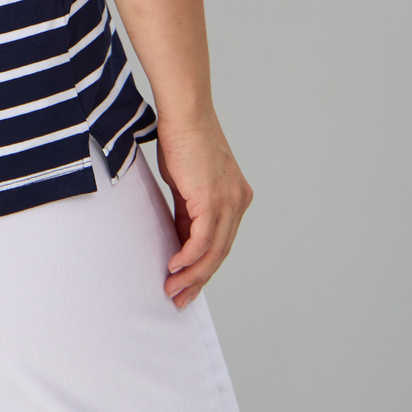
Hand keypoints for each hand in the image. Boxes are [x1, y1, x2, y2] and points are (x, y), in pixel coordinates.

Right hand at [155, 114, 252, 309]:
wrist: (185, 114)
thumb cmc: (183, 139)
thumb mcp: (187, 182)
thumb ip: (188, 211)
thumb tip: (182, 239)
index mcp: (236, 197)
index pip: (221, 240)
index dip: (204, 265)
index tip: (187, 281)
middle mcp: (238, 202)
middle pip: (220, 252)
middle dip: (199, 279)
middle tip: (180, 297)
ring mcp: (228, 202)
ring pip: (213, 252)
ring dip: (191, 274)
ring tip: (173, 288)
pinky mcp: (212, 201)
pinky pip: (201, 241)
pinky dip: (188, 258)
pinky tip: (174, 266)